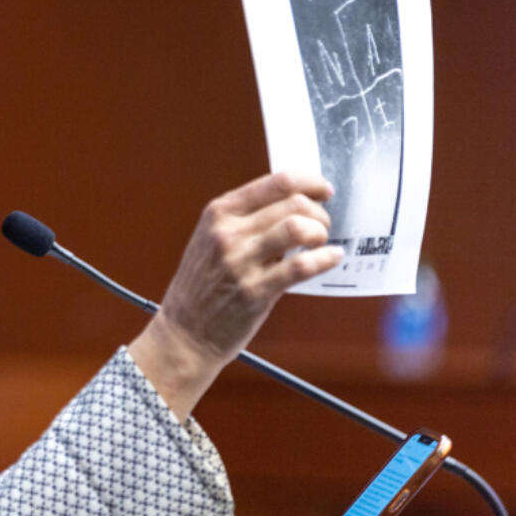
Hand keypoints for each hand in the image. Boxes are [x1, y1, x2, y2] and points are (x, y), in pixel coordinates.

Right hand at [129, 172, 341, 419]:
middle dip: (318, 213)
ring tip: (320, 243)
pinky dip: (325, 258)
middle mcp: (227, 233)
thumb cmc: (202, 286)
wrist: (184, 332)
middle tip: (321, 227)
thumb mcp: (211, 239)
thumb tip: (295, 205)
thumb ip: (246, 220)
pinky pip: (301, 266)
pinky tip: (331, 257)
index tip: (323, 190)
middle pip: (292, 204)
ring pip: (297, 229)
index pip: (275, 182)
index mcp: (218, 213)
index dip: (309, 182)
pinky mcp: (255, 291)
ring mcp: (240, 262)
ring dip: (319, 233)